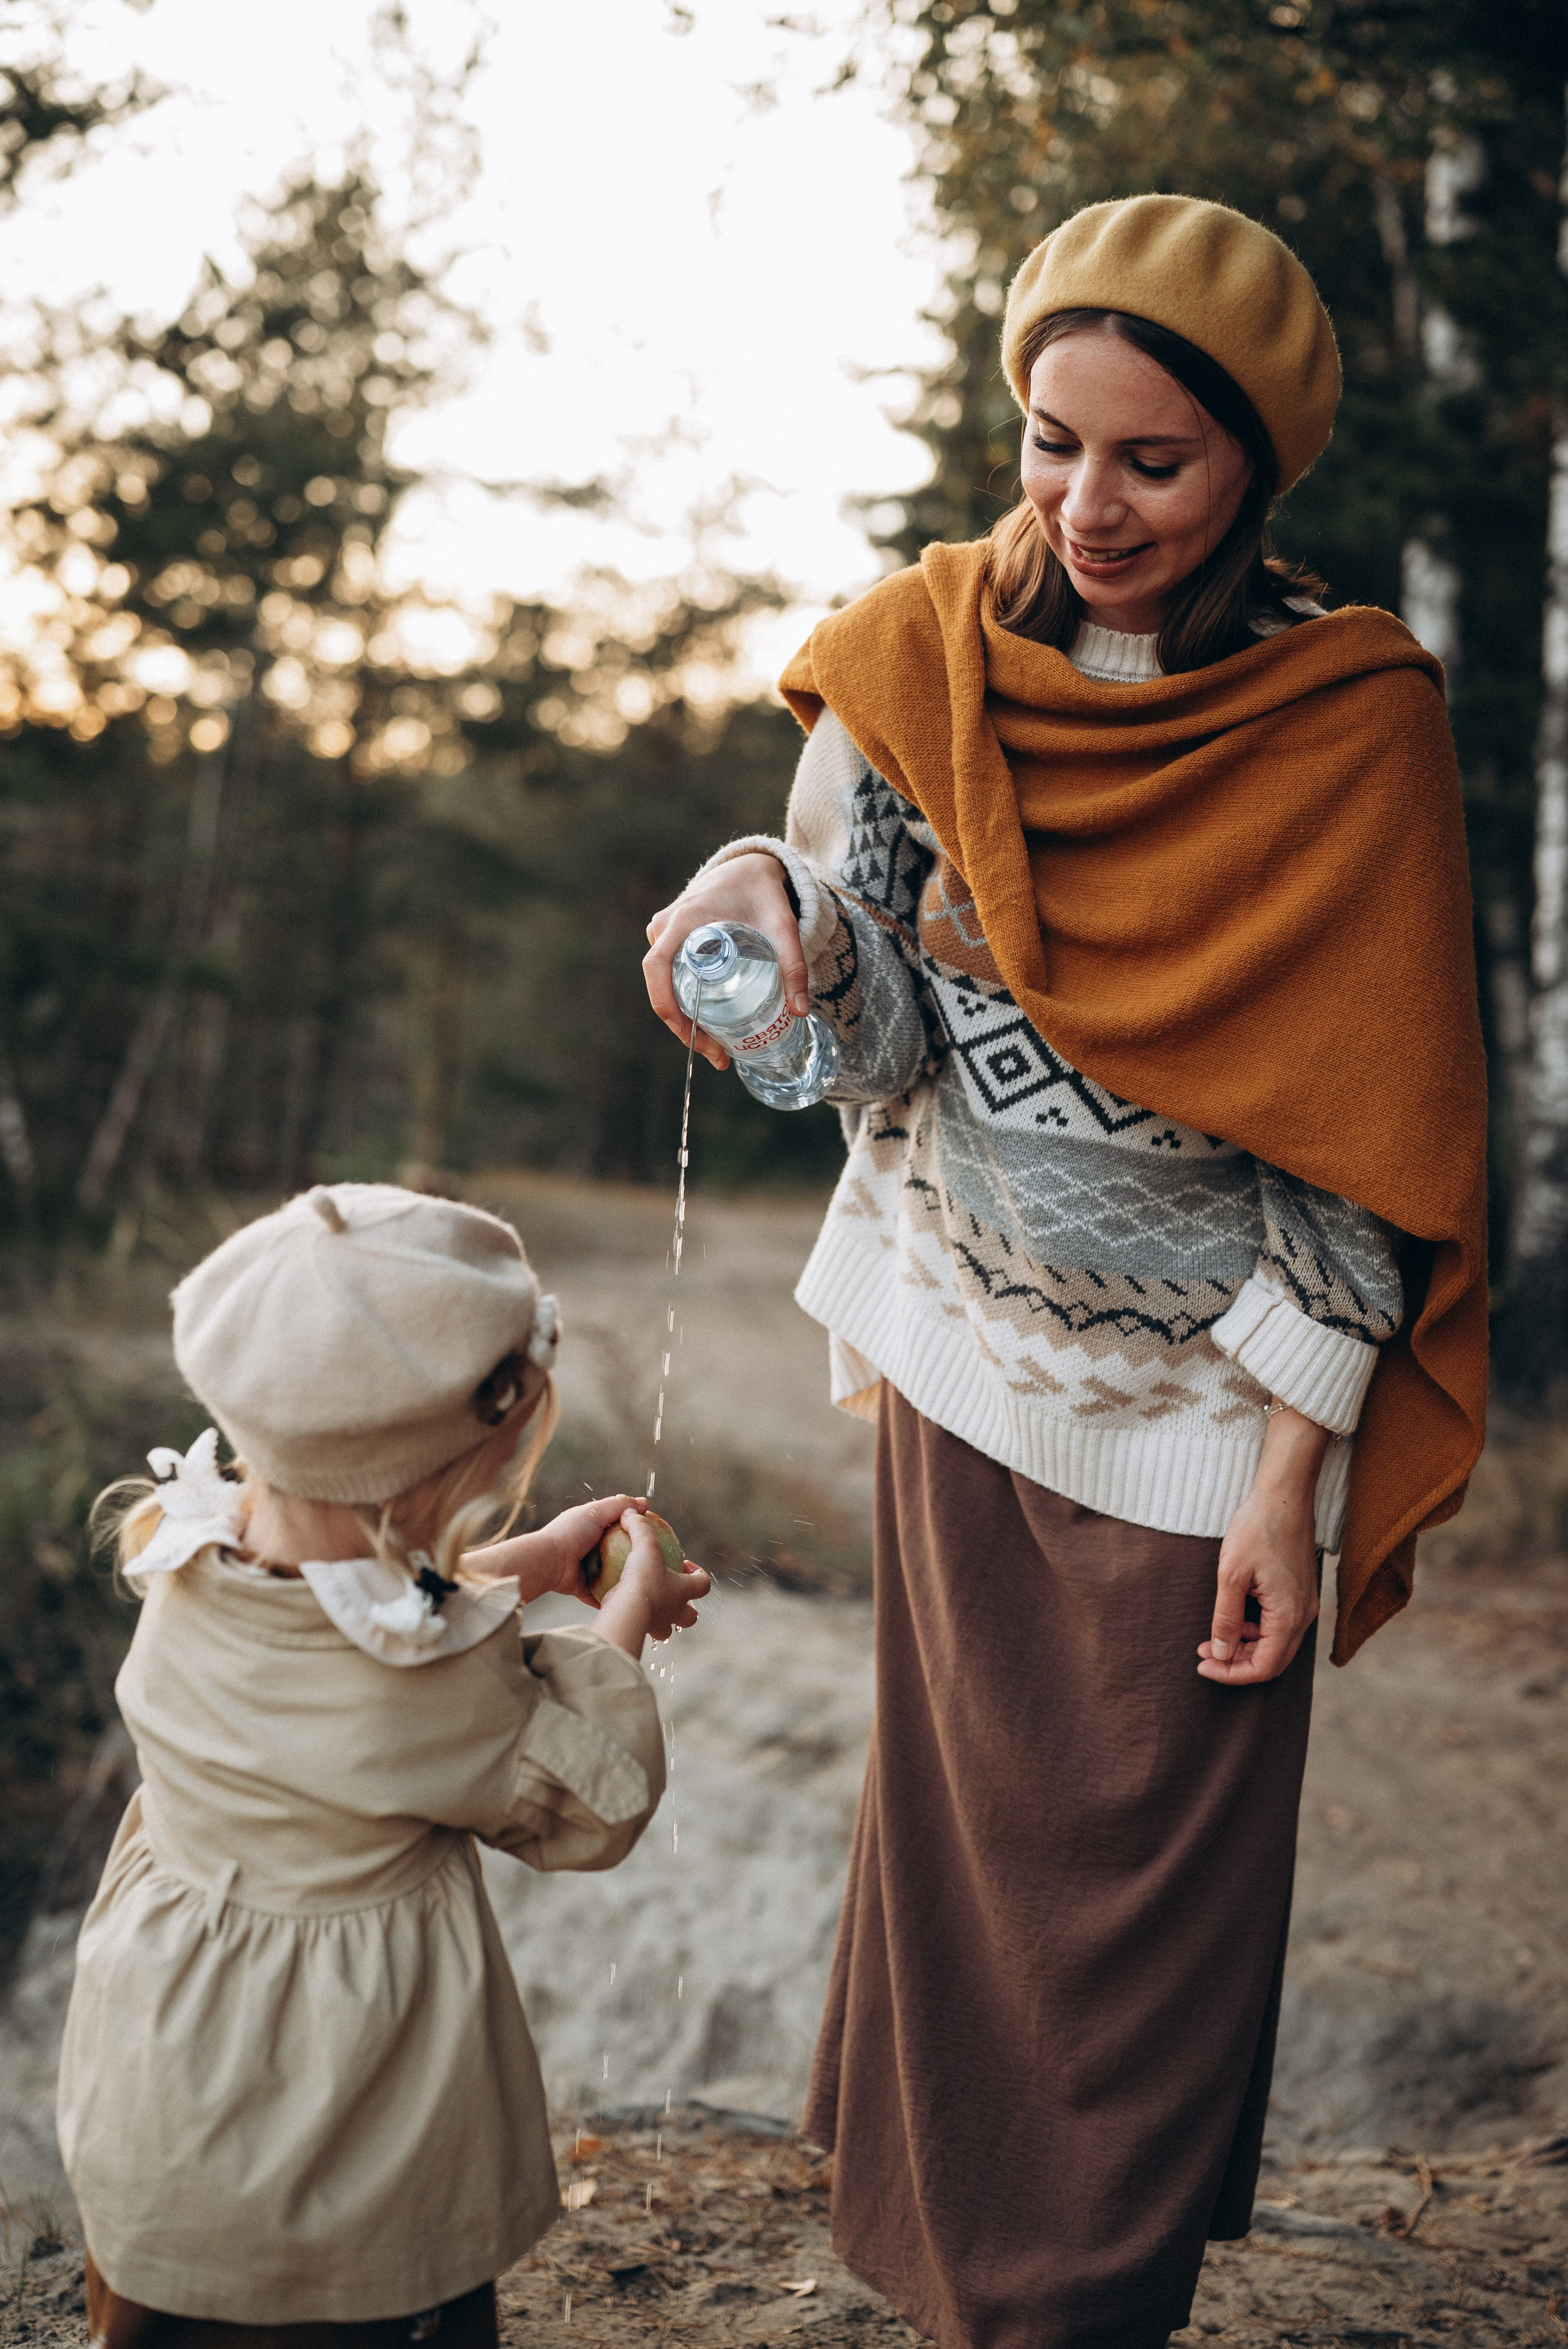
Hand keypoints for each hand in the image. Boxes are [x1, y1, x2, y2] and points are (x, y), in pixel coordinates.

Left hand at [464, 1494, 648, 1607]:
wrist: (548, 1562)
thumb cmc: (570, 1533)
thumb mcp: (596, 1512)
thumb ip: (619, 1505)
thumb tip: (645, 1502)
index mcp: (590, 1527)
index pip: (616, 1524)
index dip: (633, 1526)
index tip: (653, 1532)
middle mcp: (588, 1547)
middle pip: (616, 1550)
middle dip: (632, 1555)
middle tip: (653, 1560)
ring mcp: (585, 1568)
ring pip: (611, 1573)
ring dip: (624, 1577)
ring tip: (645, 1581)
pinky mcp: (583, 1586)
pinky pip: (601, 1593)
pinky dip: (612, 1595)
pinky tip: (630, 1598)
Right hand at [595, 1506, 710, 1658]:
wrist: (626, 1611)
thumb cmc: (643, 1579)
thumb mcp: (645, 1545)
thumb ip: (639, 1527)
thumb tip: (631, 1512)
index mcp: (684, 1591)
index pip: (703, 1584)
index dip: (699, 1573)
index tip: (686, 1563)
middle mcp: (675, 1611)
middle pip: (690, 1616)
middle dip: (686, 1607)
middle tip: (672, 1591)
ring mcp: (658, 1625)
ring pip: (667, 1629)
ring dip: (662, 1619)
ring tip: (648, 1605)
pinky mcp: (640, 1631)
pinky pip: (641, 1628)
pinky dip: (635, 1619)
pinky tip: (623, 1606)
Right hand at [643, 851, 805, 1071]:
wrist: (749, 864)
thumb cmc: (763, 890)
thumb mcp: (783, 926)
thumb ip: (794, 965)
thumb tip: (801, 1013)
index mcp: (683, 921)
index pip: (657, 968)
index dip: (666, 1006)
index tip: (691, 1036)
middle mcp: (665, 927)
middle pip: (661, 985)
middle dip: (684, 1027)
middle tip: (717, 1055)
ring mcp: (664, 932)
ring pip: (664, 984)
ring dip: (684, 1018)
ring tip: (717, 1048)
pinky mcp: (671, 938)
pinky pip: (669, 974)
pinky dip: (685, 1001)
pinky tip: (709, 1024)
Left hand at [1197, 1405, 1326, 1686]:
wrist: (1284, 1495)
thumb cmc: (1257, 1529)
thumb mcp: (1231, 1575)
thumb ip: (1225, 1619)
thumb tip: (1220, 1654)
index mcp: (1289, 1616)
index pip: (1263, 1667)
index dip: (1231, 1674)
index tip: (1202, 1666)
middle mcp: (1304, 1616)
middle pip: (1272, 1661)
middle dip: (1236, 1663)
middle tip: (1204, 1654)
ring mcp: (1305, 1604)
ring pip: (1275, 1644)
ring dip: (1244, 1646)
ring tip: (1212, 1637)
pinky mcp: (1300, 1593)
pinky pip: (1279, 1625)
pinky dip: (1255, 1630)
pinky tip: (1232, 1617)